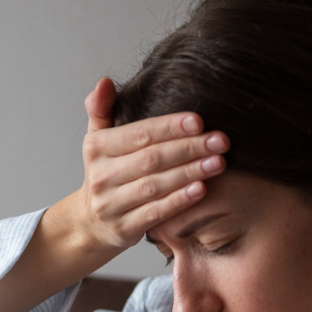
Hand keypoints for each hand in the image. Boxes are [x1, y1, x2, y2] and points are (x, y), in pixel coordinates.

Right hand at [74, 76, 229, 249]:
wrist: (90, 223)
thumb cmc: (106, 173)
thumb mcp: (98, 140)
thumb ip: (102, 110)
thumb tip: (104, 82)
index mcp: (97, 149)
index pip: (138, 134)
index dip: (169, 127)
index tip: (199, 121)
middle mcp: (101, 177)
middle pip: (151, 159)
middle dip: (189, 148)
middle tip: (220, 140)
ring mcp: (111, 205)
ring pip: (155, 186)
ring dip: (189, 173)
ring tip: (218, 163)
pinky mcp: (123, 229)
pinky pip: (155, 213)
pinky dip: (179, 201)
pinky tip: (201, 189)